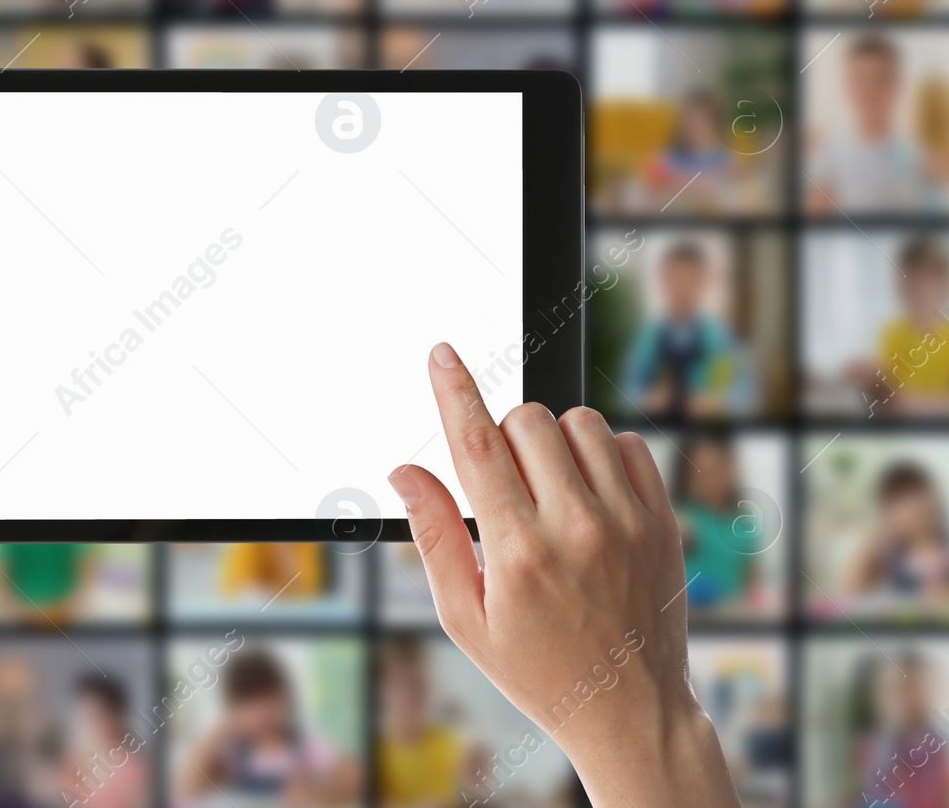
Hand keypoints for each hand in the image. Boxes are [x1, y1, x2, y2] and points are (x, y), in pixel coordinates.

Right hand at [386, 343, 737, 807]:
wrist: (629, 710)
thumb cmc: (538, 669)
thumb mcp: (465, 618)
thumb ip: (434, 537)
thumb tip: (405, 472)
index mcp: (517, 552)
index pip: (477, 446)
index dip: (454, 392)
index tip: (442, 356)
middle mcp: (576, 528)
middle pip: (528, 422)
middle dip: (503, 435)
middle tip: (502, 483)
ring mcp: (627, 522)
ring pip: (581, 423)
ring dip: (552, 441)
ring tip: (546, 488)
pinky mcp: (662, 522)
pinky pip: (629, 444)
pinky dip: (601, 453)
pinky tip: (587, 494)